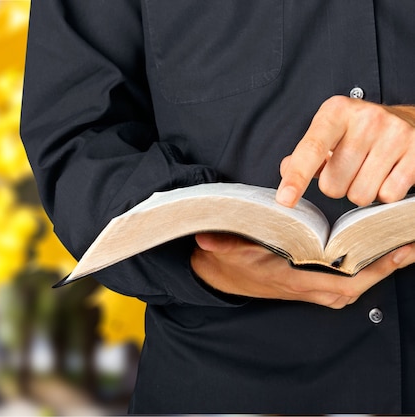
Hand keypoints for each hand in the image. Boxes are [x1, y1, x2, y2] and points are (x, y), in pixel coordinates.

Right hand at [191, 232, 414, 308]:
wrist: (221, 276)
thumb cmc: (229, 263)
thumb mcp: (224, 250)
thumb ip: (221, 244)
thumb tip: (205, 239)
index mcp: (291, 279)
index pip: (341, 283)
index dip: (371, 271)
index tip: (393, 253)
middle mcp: (305, 288)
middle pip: (357, 287)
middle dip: (385, 269)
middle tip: (409, 246)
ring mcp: (309, 290)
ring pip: (354, 288)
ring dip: (378, 272)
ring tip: (400, 250)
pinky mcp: (310, 286)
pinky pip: (345, 285)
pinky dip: (364, 274)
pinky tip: (375, 258)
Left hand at [276, 96, 414, 207]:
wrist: (409, 120)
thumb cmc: (359, 131)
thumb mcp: (327, 132)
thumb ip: (304, 154)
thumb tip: (286, 169)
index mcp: (336, 111)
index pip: (311, 150)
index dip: (297, 178)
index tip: (285, 200)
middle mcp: (367, 119)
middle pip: (333, 185)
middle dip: (336, 186)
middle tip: (349, 168)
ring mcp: (396, 135)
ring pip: (360, 195)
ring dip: (360, 191)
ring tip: (368, 169)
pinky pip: (388, 196)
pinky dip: (385, 192)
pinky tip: (388, 173)